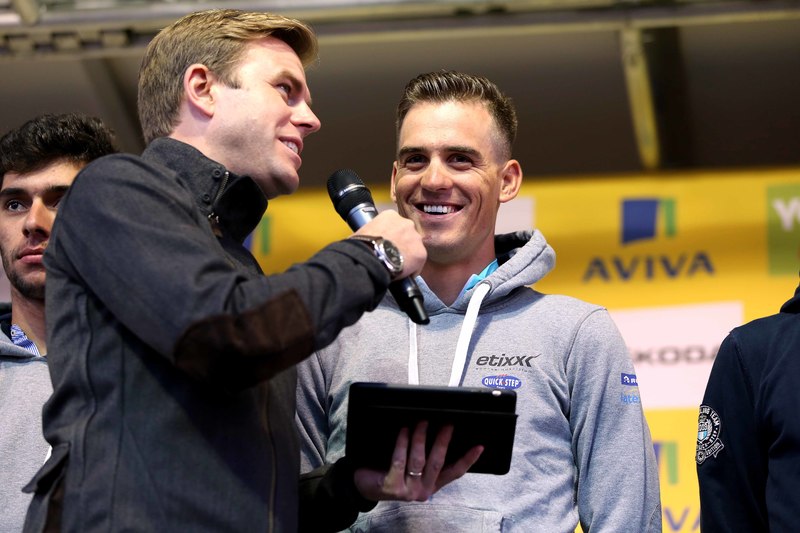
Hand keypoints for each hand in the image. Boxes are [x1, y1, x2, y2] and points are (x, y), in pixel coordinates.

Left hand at [352, 421, 482, 501]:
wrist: (362, 485)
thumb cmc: (389, 471)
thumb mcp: (412, 467)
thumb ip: (426, 457)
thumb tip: (439, 429)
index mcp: (431, 485)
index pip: (454, 473)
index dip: (468, 460)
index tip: (479, 446)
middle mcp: (423, 490)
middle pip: (438, 462)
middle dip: (443, 440)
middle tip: (447, 423)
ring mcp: (408, 490)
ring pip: (419, 459)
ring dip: (421, 437)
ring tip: (421, 421)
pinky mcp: (392, 487)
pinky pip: (400, 459)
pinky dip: (402, 442)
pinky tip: (404, 430)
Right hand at [354, 210, 425, 277]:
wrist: (369, 258)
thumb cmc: (361, 246)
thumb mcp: (364, 231)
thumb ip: (372, 232)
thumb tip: (369, 242)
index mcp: (390, 215)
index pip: (395, 225)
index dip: (391, 236)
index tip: (387, 244)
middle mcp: (406, 223)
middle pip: (407, 235)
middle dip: (402, 244)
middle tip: (392, 255)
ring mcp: (415, 238)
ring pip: (414, 248)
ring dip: (407, 256)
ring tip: (396, 265)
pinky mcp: (421, 254)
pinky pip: (418, 263)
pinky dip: (412, 269)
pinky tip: (401, 274)